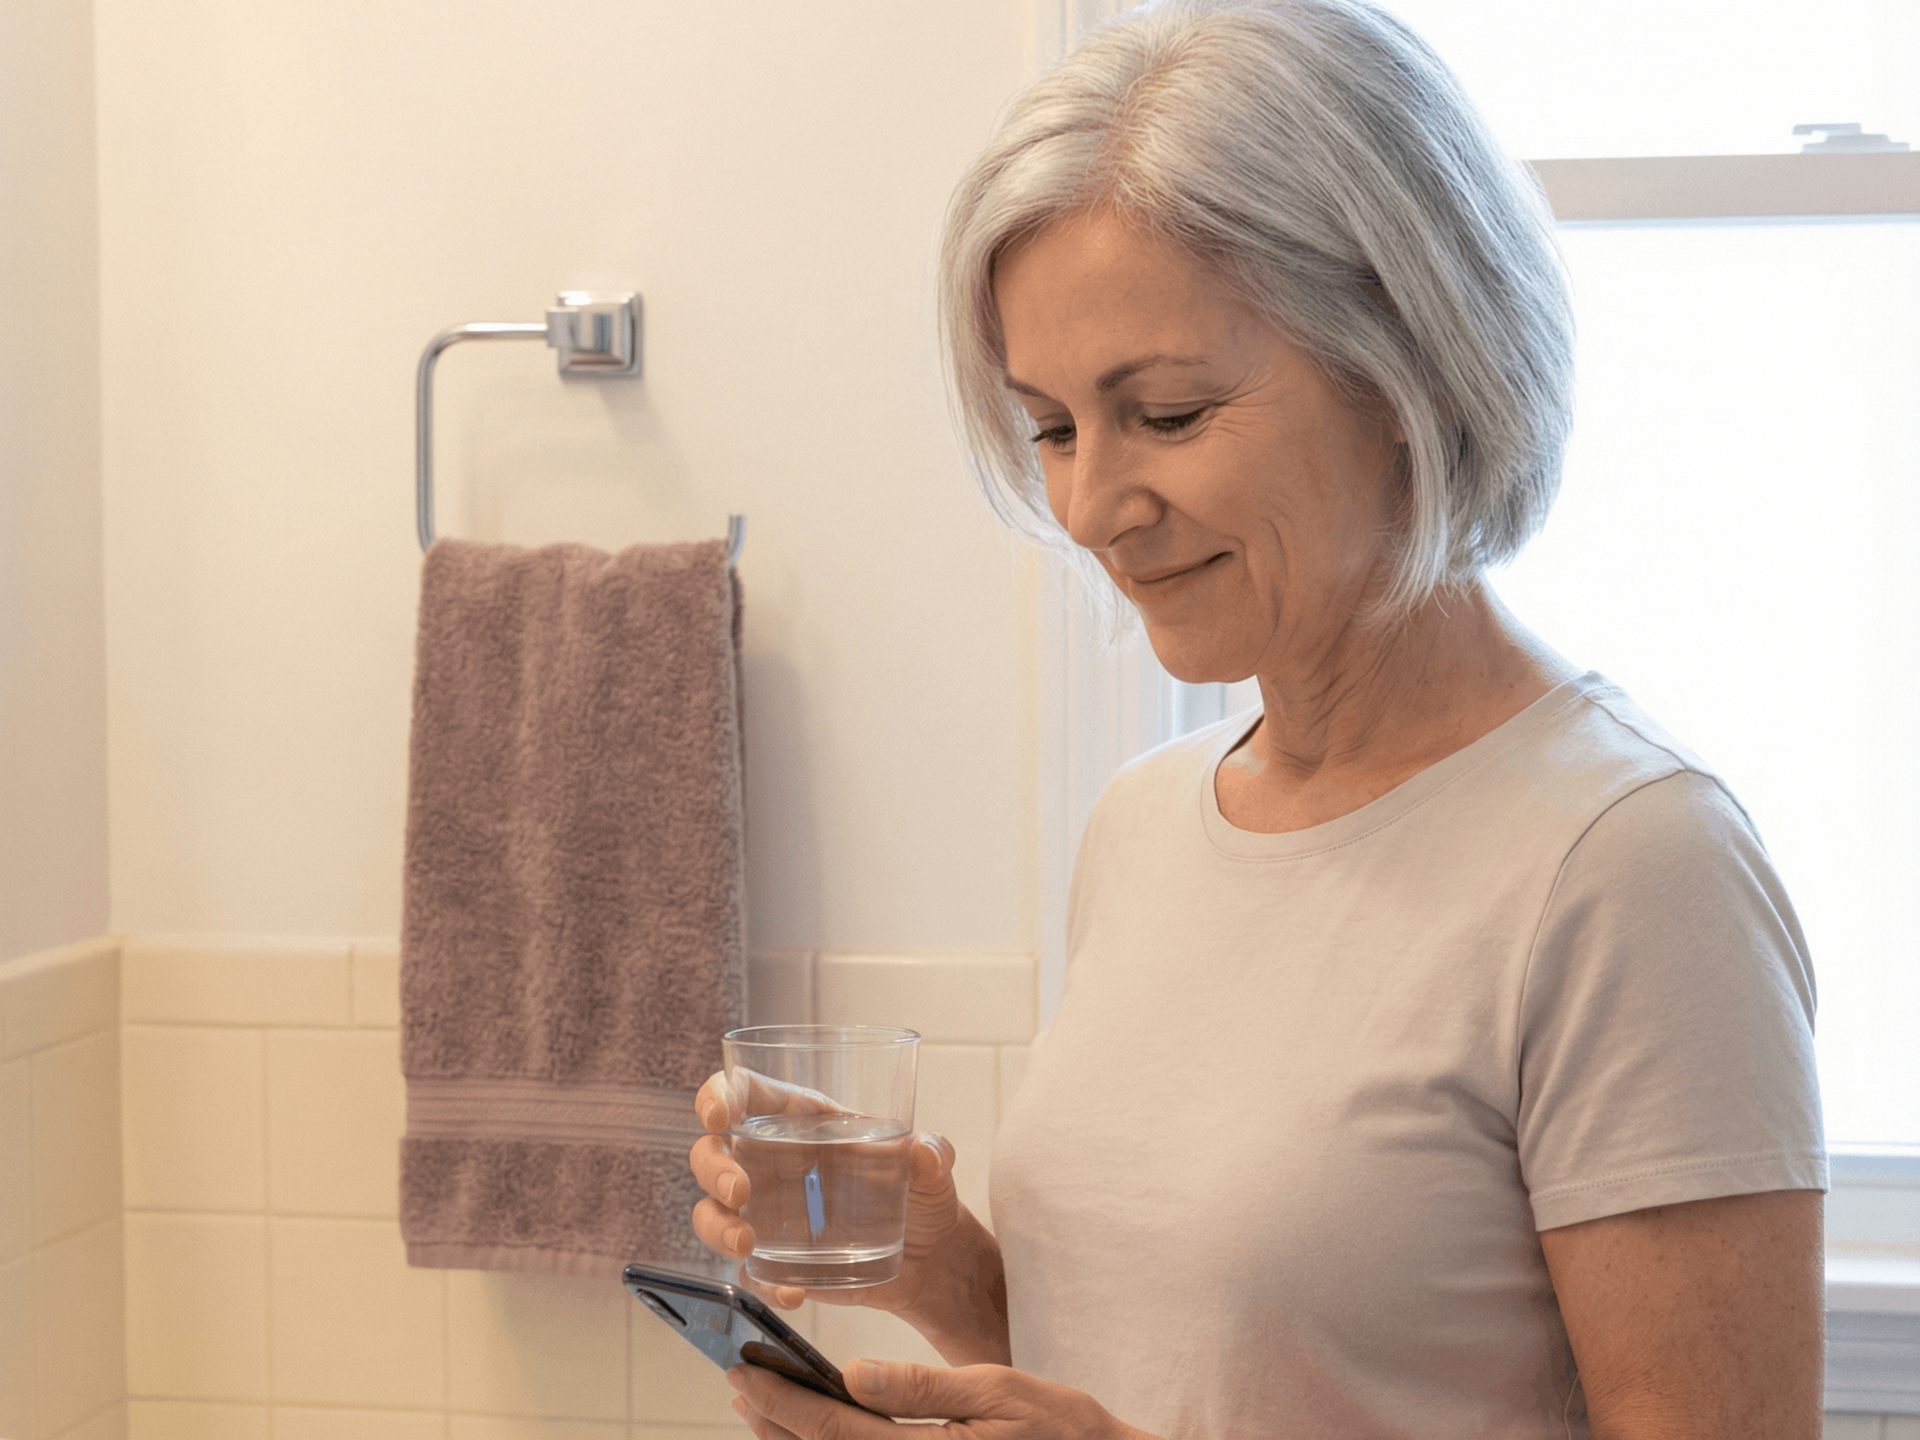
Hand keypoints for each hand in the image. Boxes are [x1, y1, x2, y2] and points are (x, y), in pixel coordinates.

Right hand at [687, 1071, 974, 1324]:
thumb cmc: (923, 1193)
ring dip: (716, 1228)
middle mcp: (775, 1162)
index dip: (718, 1096)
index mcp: (804, 1120)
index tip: (717, 1116)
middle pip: (712, 1152)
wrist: (933, 1258)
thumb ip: (933, 1153)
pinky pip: (750, 1272)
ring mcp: (770, 1214)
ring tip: (745, 1245)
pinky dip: (762, 1283)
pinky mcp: (778, 1261)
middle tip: (739, 1192)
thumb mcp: (933, 1166)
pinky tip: (793, 1290)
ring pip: (711, 1213)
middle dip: (713, 1169)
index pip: (744, 1092)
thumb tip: (926, 1153)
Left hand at [727, 1359, 1151, 1439]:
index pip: (836, 1429)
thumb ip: (923, 1387)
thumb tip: (853, 1373)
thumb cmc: (1059, 1426)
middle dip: (774, 1422)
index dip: (784, 1402)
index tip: (743, 1373)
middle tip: (737, 1384)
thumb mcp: (999, 1389)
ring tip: (760, 1409)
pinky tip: (813, 1435)